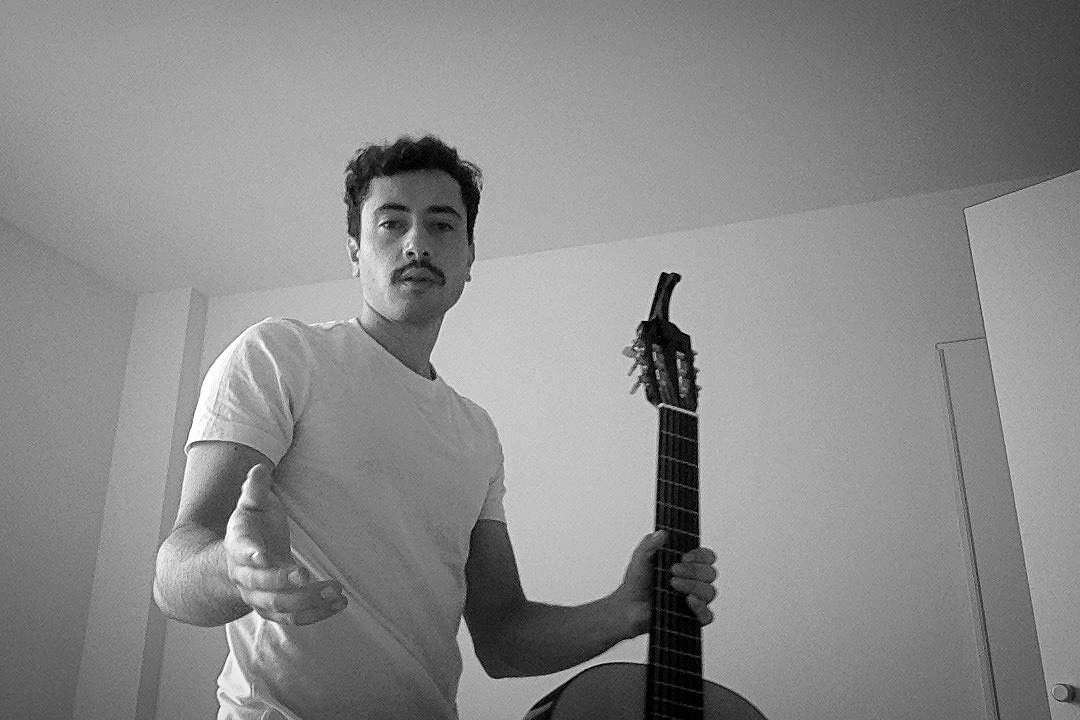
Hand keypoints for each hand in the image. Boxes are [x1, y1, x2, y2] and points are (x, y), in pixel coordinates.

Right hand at [223, 464, 346, 624]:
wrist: (242, 559)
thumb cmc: (253, 526)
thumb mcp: (252, 504)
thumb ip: (254, 489)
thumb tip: (258, 469)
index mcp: (238, 546)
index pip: (241, 552)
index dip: (250, 555)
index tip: (262, 556)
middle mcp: (245, 576)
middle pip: (260, 586)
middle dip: (284, 583)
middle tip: (308, 576)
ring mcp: (259, 596)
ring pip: (279, 607)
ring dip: (308, 602)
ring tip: (337, 591)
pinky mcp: (275, 609)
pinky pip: (294, 619)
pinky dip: (317, 614)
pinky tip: (340, 604)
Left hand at [613, 531, 718, 637]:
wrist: (628, 606)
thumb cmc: (636, 582)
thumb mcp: (641, 558)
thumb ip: (650, 543)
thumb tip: (662, 533)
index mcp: (686, 564)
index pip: (706, 556)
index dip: (700, 555)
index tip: (685, 557)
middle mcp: (694, 580)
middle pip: (710, 573)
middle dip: (694, 570)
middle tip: (674, 570)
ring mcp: (694, 599)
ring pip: (709, 592)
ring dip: (694, 586)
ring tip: (673, 584)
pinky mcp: (691, 616)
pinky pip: (707, 615)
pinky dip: (701, 608)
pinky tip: (688, 600)